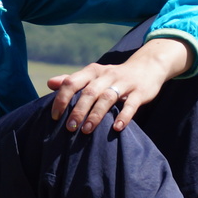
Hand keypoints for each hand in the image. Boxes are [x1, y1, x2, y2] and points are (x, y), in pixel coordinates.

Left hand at [47, 37, 192, 132]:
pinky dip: (124, 116)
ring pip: (107, 98)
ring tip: (87, 130)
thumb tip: (50, 83)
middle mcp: (106, 75)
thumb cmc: (113, 76)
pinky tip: (116, 128)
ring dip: (96, 115)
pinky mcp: (140, 92)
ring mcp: (124, 83)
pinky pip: (131, 105)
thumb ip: (72, 80)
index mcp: (92, 71)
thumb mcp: (93, 75)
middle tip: (69, 128)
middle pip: (89, 92)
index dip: (61, 99)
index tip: (55, 116)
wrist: (147, 67)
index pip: (72, 82)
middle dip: (78, 110)